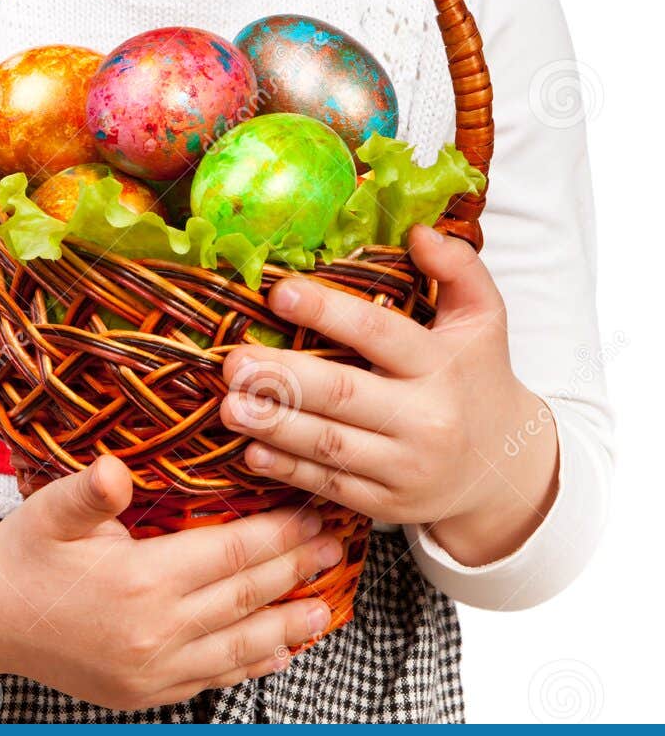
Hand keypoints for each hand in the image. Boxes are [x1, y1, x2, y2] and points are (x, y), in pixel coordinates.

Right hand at [0, 453, 342, 711]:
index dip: (277, 533)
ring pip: (239, 646)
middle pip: (245, 598)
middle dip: (296, 570)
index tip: (312, 512)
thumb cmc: (21, 553)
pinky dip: (252, 663)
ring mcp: (152, 672)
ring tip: (328, 607)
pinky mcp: (146, 693)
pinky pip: (214, 678)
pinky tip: (279, 650)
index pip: (230, 554)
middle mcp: (153, 634)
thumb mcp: (49, 511)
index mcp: (138, 582)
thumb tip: (115, 472)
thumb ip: (88, 492)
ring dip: (289, 625)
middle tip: (337, 548)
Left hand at [219, 224, 559, 563]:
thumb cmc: (478, 377)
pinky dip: (289, 470)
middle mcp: (426, 419)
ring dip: (275, 426)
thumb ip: (457, 268)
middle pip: (344, 395)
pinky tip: (252, 451)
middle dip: (284, 379)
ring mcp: (407, 468)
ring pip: (331, 445)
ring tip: (230, 406)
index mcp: (441, 365)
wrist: (505, 468)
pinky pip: (331, 485)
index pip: (379, 334)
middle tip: (234, 361)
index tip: (279, 292)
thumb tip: (418, 231)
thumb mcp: (483, 318)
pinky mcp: (388, 504)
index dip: (328, 311)